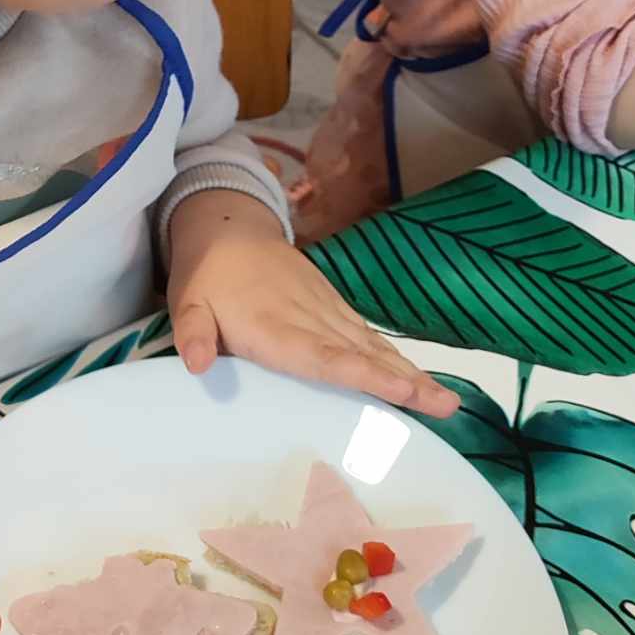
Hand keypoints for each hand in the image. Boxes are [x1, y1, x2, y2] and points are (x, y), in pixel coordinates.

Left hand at [166, 191, 457, 416]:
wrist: (228, 227)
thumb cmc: (206, 276)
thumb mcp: (187, 301)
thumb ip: (192, 333)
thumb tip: (197, 364)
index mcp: (274, 328)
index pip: (325, 357)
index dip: (364, 375)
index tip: (402, 391)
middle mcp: (310, 320)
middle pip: (364, 356)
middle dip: (406, 383)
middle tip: (448, 407)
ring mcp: (326, 311)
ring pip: (374, 347)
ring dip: (411, 374)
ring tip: (447, 402)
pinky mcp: (332, 306)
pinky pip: (368, 336)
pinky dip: (396, 359)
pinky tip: (419, 380)